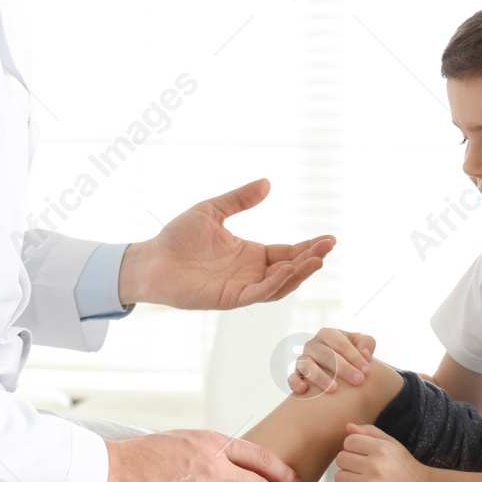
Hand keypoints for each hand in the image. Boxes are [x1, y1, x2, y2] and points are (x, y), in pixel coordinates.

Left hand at [118, 178, 333, 308]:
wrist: (151, 259)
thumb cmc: (177, 237)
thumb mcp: (212, 211)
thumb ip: (239, 199)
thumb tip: (267, 183)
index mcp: (250, 254)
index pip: (287, 252)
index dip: (308, 247)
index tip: (329, 238)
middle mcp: (250, 272)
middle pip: (290, 269)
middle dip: (311, 259)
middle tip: (329, 246)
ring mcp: (241, 287)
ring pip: (279, 285)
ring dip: (299, 273)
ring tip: (316, 259)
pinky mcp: (228, 299)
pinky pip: (257, 293)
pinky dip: (274, 284)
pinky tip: (286, 269)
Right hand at [288, 328, 376, 395]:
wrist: (336, 368)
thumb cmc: (349, 354)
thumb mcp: (359, 343)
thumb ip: (366, 342)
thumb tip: (365, 354)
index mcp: (328, 334)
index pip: (341, 343)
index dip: (354, 356)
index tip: (367, 371)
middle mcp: (312, 345)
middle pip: (326, 355)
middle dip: (343, 368)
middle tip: (358, 381)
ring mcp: (303, 359)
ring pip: (307, 366)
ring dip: (320, 377)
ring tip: (334, 389)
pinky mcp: (296, 374)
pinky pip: (292, 378)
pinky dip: (296, 383)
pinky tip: (304, 390)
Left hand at [333, 422, 431, 481]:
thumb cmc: (403, 467)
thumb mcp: (392, 444)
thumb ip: (370, 432)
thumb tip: (348, 426)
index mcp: (380, 449)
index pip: (348, 442)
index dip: (352, 448)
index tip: (362, 455)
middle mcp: (375, 466)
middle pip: (341, 459)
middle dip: (348, 463)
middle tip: (361, 469)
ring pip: (339, 478)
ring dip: (347, 480)